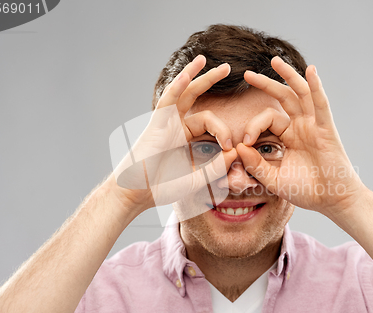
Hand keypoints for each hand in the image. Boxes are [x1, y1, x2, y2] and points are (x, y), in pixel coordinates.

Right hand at [109, 55, 237, 211]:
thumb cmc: (163, 188)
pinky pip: (167, 102)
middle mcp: (175, 126)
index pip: (209, 122)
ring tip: (205, 59)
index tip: (231, 147)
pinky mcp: (156, 125)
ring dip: (194, 75)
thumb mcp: (196, 179)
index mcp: (185, 137)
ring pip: (181, 93)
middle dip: (210, 80)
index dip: (223, 131)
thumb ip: (216, 169)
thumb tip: (235, 153)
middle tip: (228, 67)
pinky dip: (177, 88)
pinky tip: (187, 75)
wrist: (137, 194)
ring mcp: (166, 123)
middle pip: (195, 96)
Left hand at [238, 56, 364, 216]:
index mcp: (289, 136)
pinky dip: (316, 87)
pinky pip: (320, 105)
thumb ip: (256, 164)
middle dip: (266, 83)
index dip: (252, 126)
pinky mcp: (326, 129)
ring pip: (300, 94)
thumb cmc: (305, 191)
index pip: (268, 119)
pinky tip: (311, 71)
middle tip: (246, 74)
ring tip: (275, 61)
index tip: (242, 143)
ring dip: (288, 76)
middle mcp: (301, 127)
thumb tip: (238, 147)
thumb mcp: (273, 179)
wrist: (331, 201)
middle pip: (283, 97)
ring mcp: (314, 126)